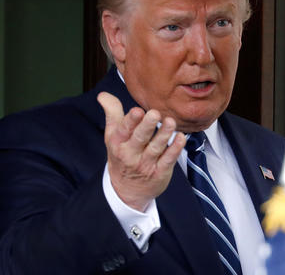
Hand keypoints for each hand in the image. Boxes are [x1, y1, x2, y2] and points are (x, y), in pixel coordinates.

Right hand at [97, 91, 185, 211]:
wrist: (126, 191)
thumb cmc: (121, 155)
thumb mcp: (112, 135)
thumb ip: (112, 113)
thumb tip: (103, 94)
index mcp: (118, 143)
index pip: (124, 130)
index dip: (130, 120)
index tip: (137, 110)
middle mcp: (131, 154)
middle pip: (140, 138)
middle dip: (147, 126)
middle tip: (155, 113)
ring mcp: (146, 164)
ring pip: (156, 148)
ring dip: (164, 134)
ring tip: (170, 122)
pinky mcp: (160, 173)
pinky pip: (168, 160)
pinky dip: (175, 150)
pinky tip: (181, 138)